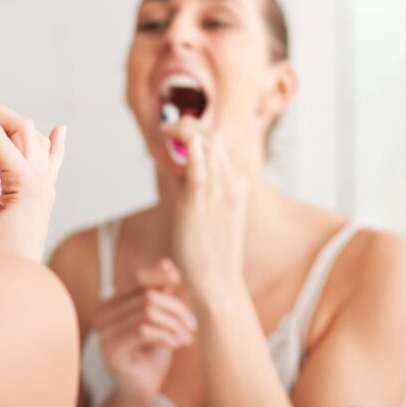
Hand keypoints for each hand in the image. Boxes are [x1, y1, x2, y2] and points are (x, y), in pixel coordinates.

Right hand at [0, 100, 64, 261]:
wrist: (13, 290)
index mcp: (27, 183)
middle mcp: (41, 181)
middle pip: (20, 127)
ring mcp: (45, 187)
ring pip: (34, 138)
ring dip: (8, 123)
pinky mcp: (41, 197)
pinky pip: (52, 162)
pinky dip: (52, 142)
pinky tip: (58, 130)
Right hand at [92, 258, 196, 406]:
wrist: (140, 390)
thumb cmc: (151, 354)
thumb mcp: (160, 319)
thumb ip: (161, 294)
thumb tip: (167, 263)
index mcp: (113, 302)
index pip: (138, 278)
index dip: (161, 277)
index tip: (180, 285)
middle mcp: (103, 314)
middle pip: (148, 296)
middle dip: (176, 308)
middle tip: (192, 325)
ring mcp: (104, 332)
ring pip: (147, 312)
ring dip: (174, 324)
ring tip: (187, 336)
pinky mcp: (111, 350)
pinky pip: (143, 331)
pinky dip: (166, 335)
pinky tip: (178, 343)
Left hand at [161, 117, 248, 308]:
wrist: (218, 282)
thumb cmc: (215, 256)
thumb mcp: (220, 221)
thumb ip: (211, 199)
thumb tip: (191, 184)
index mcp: (237, 190)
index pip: (223, 152)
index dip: (204, 137)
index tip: (185, 134)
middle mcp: (230, 188)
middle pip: (217, 144)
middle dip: (195, 129)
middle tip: (172, 125)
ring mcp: (217, 195)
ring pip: (209, 152)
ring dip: (189, 133)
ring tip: (168, 126)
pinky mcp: (198, 205)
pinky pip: (198, 170)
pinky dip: (192, 152)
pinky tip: (183, 139)